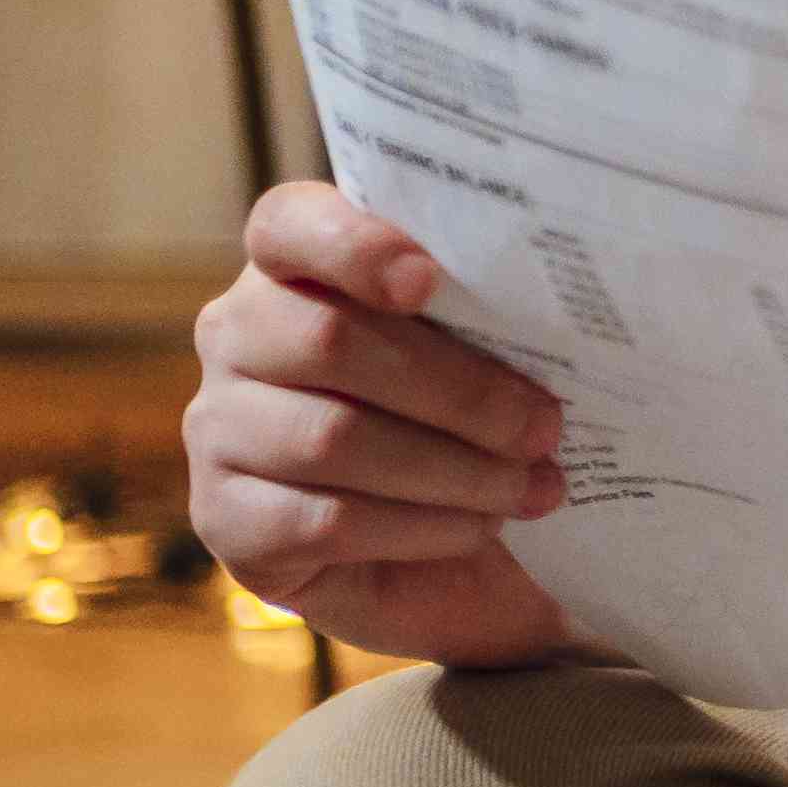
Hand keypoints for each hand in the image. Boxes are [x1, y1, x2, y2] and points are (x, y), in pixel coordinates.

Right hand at [184, 182, 586, 668]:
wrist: (441, 562)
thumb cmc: (467, 428)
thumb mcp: (484, 358)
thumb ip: (489, 314)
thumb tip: (569, 303)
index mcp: (294, 268)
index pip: (290, 225)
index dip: (353, 244)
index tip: (429, 278)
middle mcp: (236, 336)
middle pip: (329, 341)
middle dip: (458, 390)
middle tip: (546, 427)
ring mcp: (218, 430)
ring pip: (333, 438)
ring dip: (454, 469)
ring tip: (532, 487)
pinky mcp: (227, 521)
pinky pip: (326, 520)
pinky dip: (421, 526)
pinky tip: (478, 527)